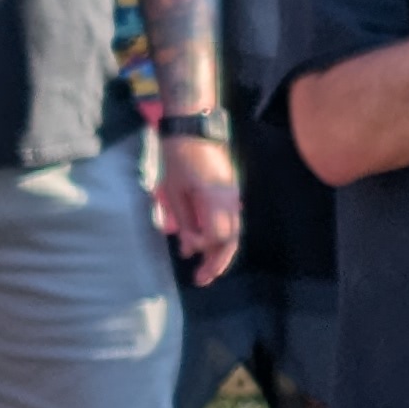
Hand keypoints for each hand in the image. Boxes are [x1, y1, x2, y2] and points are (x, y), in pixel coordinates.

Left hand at [150, 126, 246, 282]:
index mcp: (214, 198)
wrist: (191, 127)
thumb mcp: (174, 191)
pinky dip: (221, 236)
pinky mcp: (230, 191)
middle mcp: (230, 199)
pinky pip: (231, 220)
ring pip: (234, 232)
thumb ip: (184, 221)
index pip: (217, 235)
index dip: (203, 247)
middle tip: (202, 280)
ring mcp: (233, 194)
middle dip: (218, 262)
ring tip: (205, 268)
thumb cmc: (177, 156)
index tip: (186, 248)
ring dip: (220, 252)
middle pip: (231, 239)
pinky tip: (206, 244)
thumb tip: (188, 249)